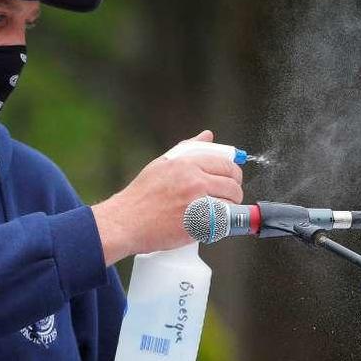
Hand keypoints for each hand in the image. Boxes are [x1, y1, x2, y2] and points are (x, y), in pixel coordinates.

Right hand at [92, 130, 243, 265]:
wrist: (125, 222)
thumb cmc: (141, 195)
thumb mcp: (162, 163)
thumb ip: (188, 149)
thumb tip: (208, 135)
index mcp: (187, 164)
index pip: (225, 164)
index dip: (233, 173)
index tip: (231, 180)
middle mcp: (194, 181)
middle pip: (232, 184)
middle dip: (234, 192)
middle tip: (229, 198)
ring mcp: (197, 204)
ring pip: (230, 204)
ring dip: (230, 210)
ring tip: (219, 213)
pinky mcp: (197, 225)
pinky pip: (222, 223)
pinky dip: (221, 225)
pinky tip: (211, 225)